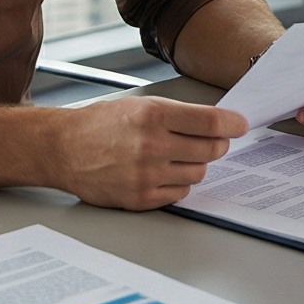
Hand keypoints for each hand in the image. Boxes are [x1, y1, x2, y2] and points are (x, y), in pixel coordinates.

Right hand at [55, 96, 247, 210]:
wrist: (64, 148)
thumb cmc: (99, 124)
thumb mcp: (137, 105)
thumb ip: (175, 114)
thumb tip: (213, 123)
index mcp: (152, 115)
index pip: (208, 122)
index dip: (231, 123)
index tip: (240, 124)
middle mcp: (152, 144)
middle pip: (209, 150)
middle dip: (216, 144)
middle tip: (212, 140)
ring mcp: (147, 174)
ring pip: (198, 173)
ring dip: (195, 164)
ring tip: (175, 155)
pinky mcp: (142, 198)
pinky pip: (180, 193)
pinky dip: (178, 182)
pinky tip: (162, 171)